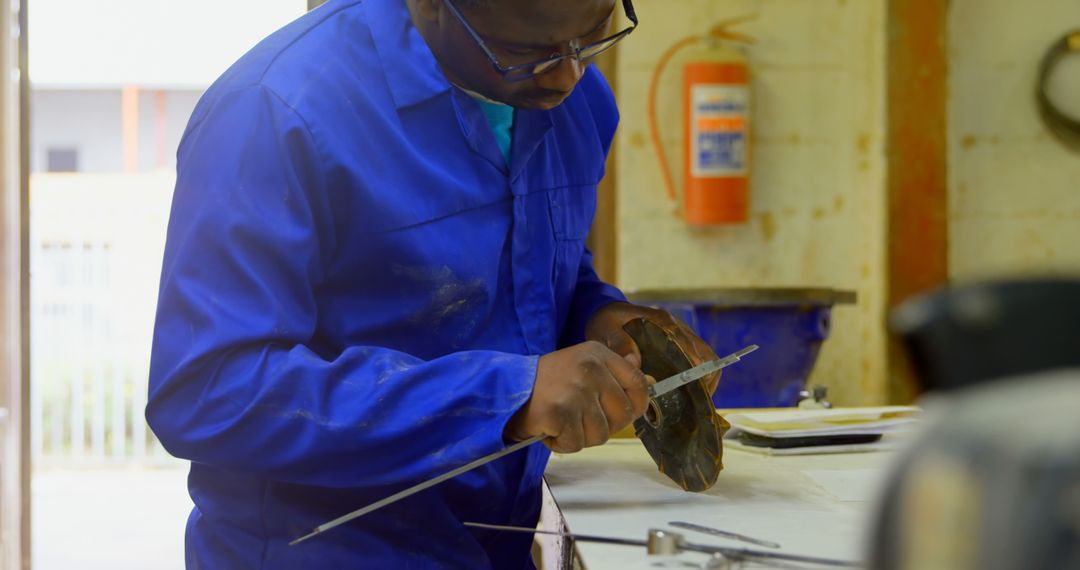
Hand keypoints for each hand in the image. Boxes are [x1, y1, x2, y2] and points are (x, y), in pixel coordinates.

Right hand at [505, 341, 652, 452]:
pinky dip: (562, 443)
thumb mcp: (582, 365)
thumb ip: (614, 372)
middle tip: (579, 418)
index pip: (637, 384)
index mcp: (598, 355)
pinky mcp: (560, 412)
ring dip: (580, 436)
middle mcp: (590, 369)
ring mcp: (576, 390)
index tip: (623, 414)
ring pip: (600, 434)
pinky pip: (576, 443)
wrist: (503, 389)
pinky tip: (550, 428)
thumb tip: (646, 379)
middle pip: (622, 415)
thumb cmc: (545, 383)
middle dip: (603, 426)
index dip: (636, 405)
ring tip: (562, 421)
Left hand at [584, 302, 720, 392]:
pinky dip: (694, 378)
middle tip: (694, 400)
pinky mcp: (677, 346)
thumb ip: (619, 343)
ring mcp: (679, 336)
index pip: (689, 344)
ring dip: (702, 379)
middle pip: (705, 353)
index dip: (694, 366)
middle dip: (704, 378)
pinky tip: (682, 394)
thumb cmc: (607, 321)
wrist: (605, 313)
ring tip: (691, 401)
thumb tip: (635, 362)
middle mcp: (676, 328)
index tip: (692, 386)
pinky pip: (695, 362)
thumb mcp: (607, 329)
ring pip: (704, 358)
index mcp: (663, 321)